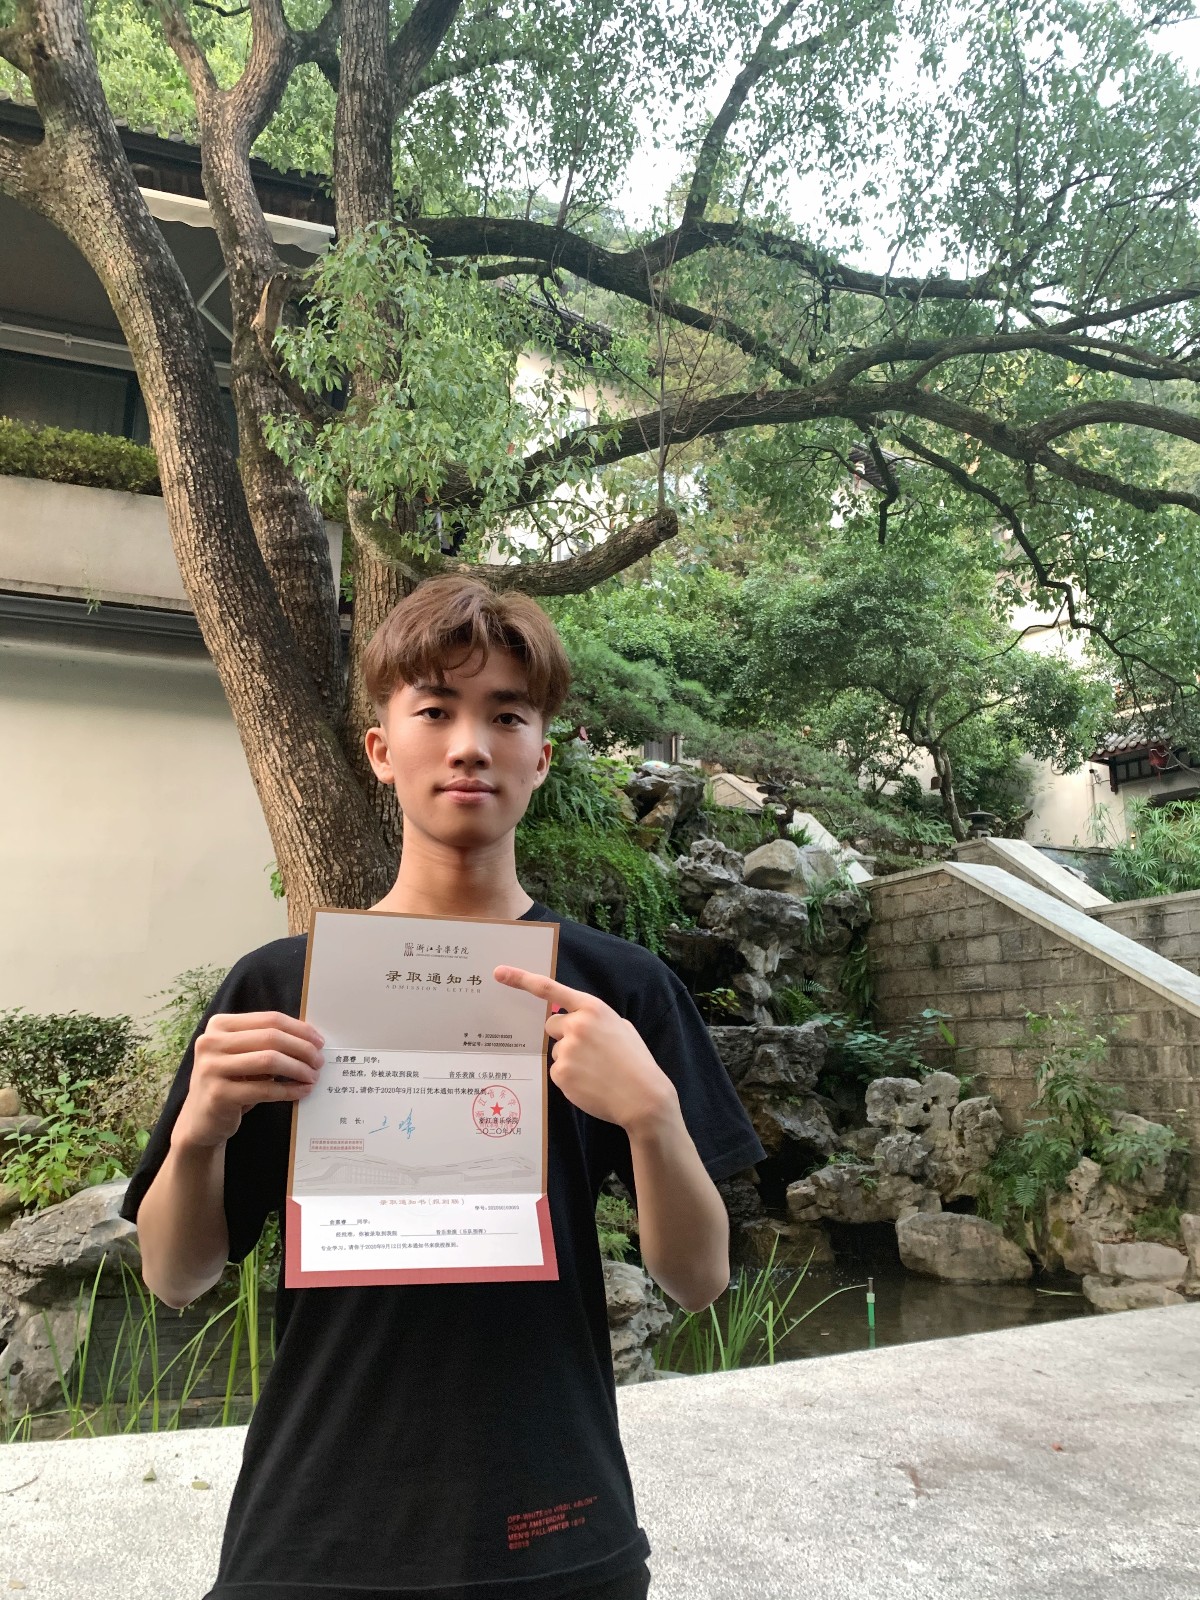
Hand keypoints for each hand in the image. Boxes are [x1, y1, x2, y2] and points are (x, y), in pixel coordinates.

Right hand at [172, 1011, 324, 1151]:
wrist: (201, 1120)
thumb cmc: (230, 1082)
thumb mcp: (243, 1055)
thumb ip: (266, 1042)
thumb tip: (311, 1039)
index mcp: (219, 1025)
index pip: (269, 1019)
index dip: (299, 1029)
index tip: (319, 1041)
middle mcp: (210, 1042)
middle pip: (271, 1037)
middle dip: (302, 1049)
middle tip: (319, 1061)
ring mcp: (211, 1068)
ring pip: (270, 1060)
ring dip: (298, 1068)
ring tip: (313, 1076)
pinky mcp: (218, 1094)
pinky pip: (264, 1089)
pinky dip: (289, 1090)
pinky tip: (302, 1091)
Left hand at [493, 968, 677, 1134]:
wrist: (643, 1097)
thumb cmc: (636, 1061)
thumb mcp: (621, 1027)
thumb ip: (595, 1020)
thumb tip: (579, 1024)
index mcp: (593, 1008)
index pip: (550, 989)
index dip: (521, 979)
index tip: (499, 972)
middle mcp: (576, 1025)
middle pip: (551, 1025)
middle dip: (564, 1035)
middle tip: (589, 1051)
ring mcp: (566, 1050)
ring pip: (556, 1051)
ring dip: (570, 1059)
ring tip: (597, 1071)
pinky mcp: (560, 1074)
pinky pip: (557, 1072)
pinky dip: (570, 1078)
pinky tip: (590, 1084)